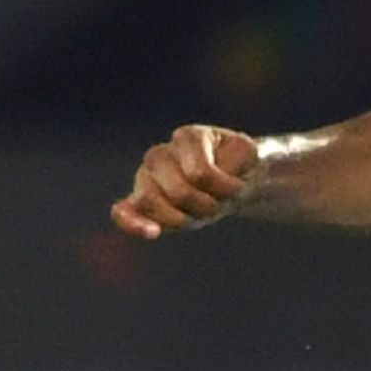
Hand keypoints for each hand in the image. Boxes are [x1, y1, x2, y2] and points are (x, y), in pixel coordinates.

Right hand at [111, 125, 259, 239]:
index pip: (200, 174)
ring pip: (150, 200)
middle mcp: (161, 153)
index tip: (237, 187)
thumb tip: (204, 176)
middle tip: (218, 204)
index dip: (222, 188)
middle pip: (178, 192)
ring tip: (196, 215)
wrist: (233, 179)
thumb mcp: (248, 159)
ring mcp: (146, 175)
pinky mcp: (138, 200)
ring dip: (181, 217)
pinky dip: (132, 223)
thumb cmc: (239, 168)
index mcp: (188, 137)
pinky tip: (151, 233)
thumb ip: (231, 163)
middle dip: (204, 205)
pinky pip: (122, 211)